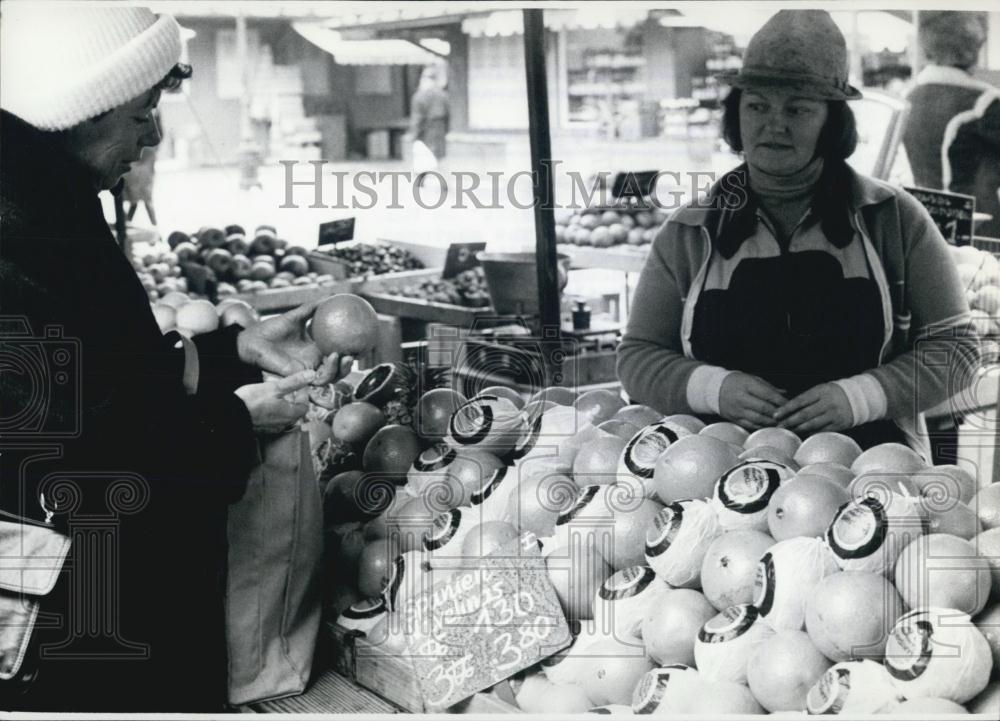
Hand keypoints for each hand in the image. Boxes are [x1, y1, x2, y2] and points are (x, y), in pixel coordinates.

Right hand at [235, 369, 314, 433]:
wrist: (231, 415)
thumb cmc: (253, 401)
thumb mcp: (275, 387)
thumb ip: (294, 381)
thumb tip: (311, 375)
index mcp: (290, 414)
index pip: (305, 406)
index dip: (303, 395)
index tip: (297, 386)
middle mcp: (284, 423)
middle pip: (294, 411)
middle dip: (292, 399)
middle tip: (286, 389)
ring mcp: (272, 428)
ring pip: (283, 415)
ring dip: (282, 405)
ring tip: (273, 394)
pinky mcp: (262, 428)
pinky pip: (272, 419)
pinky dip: (272, 411)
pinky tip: (263, 403)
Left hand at [236, 299, 353, 383]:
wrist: (253, 342)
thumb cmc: (270, 329)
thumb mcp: (295, 316)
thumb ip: (312, 308)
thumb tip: (330, 296)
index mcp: (314, 348)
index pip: (336, 352)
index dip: (350, 350)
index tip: (362, 340)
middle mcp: (313, 361)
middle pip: (338, 368)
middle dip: (350, 364)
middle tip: (358, 353)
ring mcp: (308, 370)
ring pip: (332, 376)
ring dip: (341, 368)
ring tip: (346, 356)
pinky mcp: (301, 377)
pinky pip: (319, 377)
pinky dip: (328, 369)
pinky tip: (332, 356)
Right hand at [719, 372, 786, 429]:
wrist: (713, 389)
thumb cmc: (736, 382)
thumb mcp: (751, 379)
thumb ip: (768, 387)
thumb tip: (784, 394)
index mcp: (746, 385)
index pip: (767, 394)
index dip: (780, 401)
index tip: (790, 405)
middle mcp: (741, 398)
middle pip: (763, 408)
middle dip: (777, 413)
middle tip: (787, 416)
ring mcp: (736, 409)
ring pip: (757, 419)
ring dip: (770, 422)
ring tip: (780, 423)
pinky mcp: (733, 418)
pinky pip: (749, 425)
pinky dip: (760, 426)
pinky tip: (768, 426)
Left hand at [773, 383, 852, 433]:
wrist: (860, 397)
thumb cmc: (834, 393)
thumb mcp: (821, 389)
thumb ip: (806, 398)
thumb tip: (786, 408)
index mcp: (821, 391)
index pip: (799, 401)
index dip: (786, 409)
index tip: (775, 414)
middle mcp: (828, 403)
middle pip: (804, 414)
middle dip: (789, 421)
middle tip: (779, 426)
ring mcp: (834, 414)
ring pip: (812, 424)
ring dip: (798, 429)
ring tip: (788, 431)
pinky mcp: (840, 425)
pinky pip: (822, 430)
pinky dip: (810, 433)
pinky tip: (802, 434)